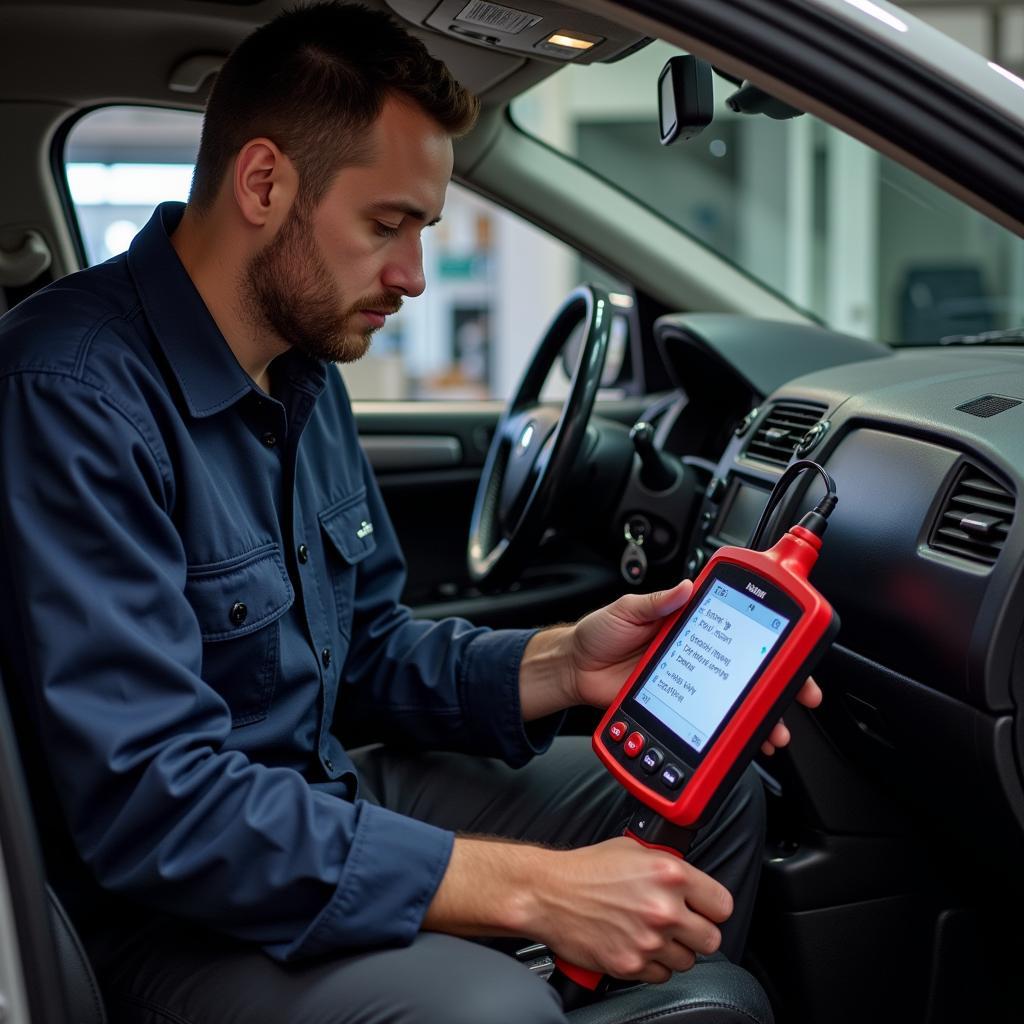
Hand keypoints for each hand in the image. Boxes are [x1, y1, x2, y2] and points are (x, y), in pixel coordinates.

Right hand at [537, 837, 731, 981]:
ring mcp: (649, 940)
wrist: (549, 894)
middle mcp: (664, 909)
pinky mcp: (631, 964)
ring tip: (652, 934)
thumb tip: (689, 882)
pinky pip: (661, 975)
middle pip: (711, 939)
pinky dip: (653, 965)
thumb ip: (668, 866)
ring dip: (674, 950)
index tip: (704, 909)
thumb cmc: (586, 869)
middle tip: (680, 925)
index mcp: (670, 875)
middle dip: (697, 932)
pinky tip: (638, 945)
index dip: (712, 907)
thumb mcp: (633, 850)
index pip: (722, 905)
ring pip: (688, 961)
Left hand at [568, 581, 821, 753]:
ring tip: (775, 730)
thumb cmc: (599, 634)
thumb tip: (684, 587)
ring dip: (761, 717)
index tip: (796, 642)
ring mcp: (691, 682)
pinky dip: (730, 736)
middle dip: (782, 685)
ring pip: (735, 702)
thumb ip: (655, 602)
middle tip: (802, 696)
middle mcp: (697, 653)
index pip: (739, 627)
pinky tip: (743, 743)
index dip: (771, 636)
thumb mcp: (626, 610)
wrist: (574, 669)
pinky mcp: (679, 707)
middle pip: (749, 670)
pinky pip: (711, 723)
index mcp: (690, 623)